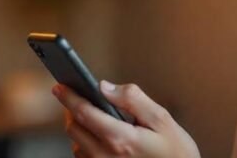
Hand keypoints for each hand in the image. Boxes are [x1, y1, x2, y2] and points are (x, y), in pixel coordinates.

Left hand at [53, 80, 199, 157]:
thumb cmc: (176, 152)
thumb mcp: (162, 118)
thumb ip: (132, 99)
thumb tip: (106, 87)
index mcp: (121, 139)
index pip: (85, 113)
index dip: (69, 97)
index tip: (60, 86)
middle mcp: (107, 156)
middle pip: (74, 129)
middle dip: (71, 110)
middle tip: (76, 96)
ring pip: (76, 145)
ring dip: (78, 128)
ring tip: (89, 114)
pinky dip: (84, 143)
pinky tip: (98, 135)